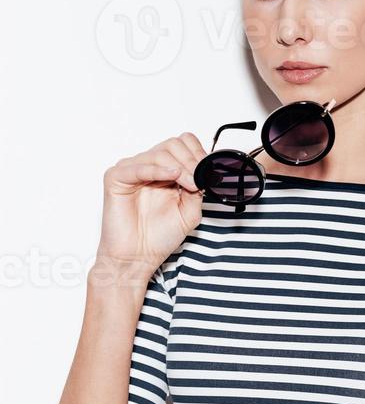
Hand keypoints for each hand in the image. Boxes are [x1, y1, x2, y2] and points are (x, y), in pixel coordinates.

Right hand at [93, 133, 207, 281]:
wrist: (138, 258)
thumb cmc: (158, 237)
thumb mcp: (190, 212)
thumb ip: (197, 189)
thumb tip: (206, 171)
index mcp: (164, 171)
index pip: (182, 145)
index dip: (198, 153)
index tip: (210, 170)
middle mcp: (148, 167)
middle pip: (173, 145)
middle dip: (192, 160)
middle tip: (201, 179)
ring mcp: (131, 170)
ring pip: (159, 154)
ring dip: (181, 167)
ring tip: (190, 185)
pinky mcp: (116, 178)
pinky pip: (139, 167)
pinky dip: (158, 170)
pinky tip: (174, 175)